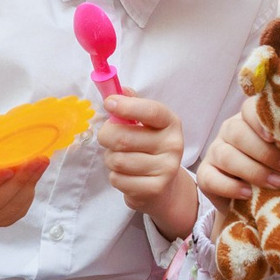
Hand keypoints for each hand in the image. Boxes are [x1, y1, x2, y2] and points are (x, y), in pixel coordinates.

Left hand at [97, 93, 195, 237]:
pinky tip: (127, 176)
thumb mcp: (146, 125)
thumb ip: (133, 105)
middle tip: (107, 138)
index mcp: (171, 123)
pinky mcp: (154, 189)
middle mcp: (173, 145)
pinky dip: (115, 177)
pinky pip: (118, 179)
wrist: (165, 187)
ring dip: (110, 159)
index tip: (108, 103)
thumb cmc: (149, 149)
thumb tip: (119, 90)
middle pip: (123, 138)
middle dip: (106, 137)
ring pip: (117, 160)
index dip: (128, 106)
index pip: (151, 111)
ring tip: (121, 159)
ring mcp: (166, 168)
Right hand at [196, 94, 279, 204]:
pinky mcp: (205, 175)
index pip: (250, 108)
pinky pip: (211, 178)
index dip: (261, 120)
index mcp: (251, 120)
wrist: (258, 200)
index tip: (276, 137)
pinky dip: (231, 187)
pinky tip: (248, 194)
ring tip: (277, 183)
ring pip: (227, 155)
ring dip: (254, 170)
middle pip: (238, 132)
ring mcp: (215, 151)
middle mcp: (230, 131)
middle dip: (266, 152)